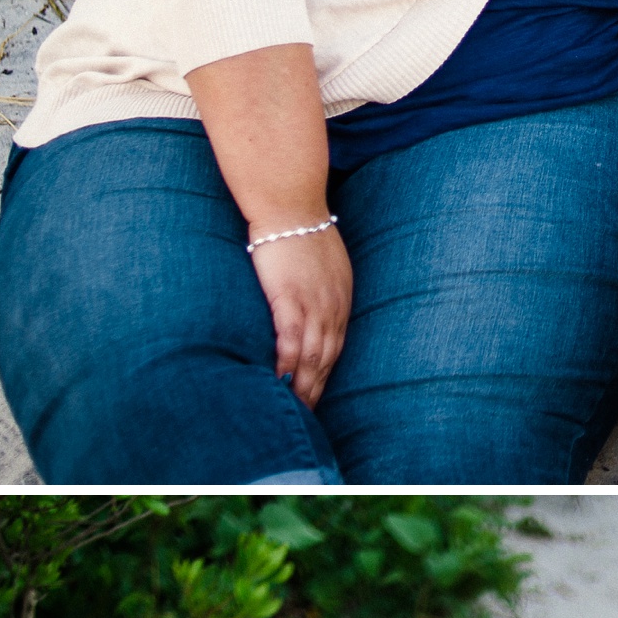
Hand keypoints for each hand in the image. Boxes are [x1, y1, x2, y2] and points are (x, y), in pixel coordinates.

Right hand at [249, 226, 350, 408]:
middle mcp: (332, 307)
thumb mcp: (323, 260)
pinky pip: (291, 341)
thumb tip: (310, 296)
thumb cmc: (299, 227)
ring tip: (291, 407)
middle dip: (316, 389)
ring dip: (302, 385)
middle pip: (327, 359)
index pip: (336, 346)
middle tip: (305, 414)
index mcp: (340, 299)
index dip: (326, 373)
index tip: (317, 393)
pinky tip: (277, 381)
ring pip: (311, 357)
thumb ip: (320, 284)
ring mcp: (313, 304)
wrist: (289, 202)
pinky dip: (286, 364)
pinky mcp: (289, 299)